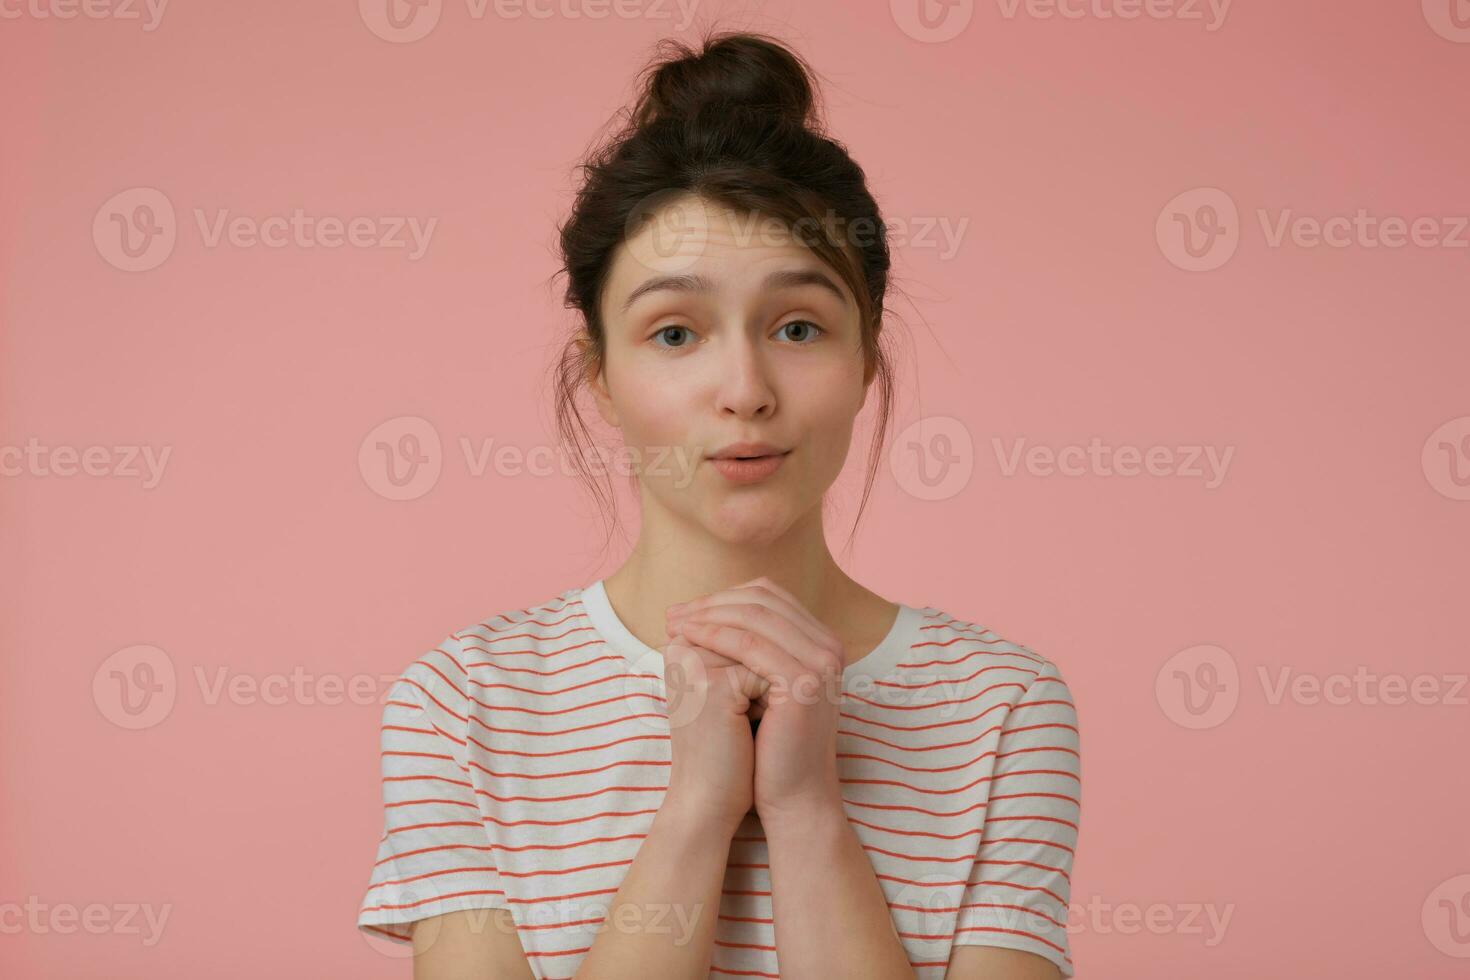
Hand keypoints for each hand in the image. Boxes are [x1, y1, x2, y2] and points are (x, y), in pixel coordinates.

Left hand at [666, 577, 847, 822]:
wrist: (793, 796)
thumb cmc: (770, 745)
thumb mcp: (762, 686)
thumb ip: (752, 647)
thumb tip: (705, 610)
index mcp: (822, 642)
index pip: (770, 596)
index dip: (725, 596)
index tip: (686, 610)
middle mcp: (830, 646)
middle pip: (763, 599)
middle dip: (713, 601)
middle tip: (674, 613)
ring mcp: (821, 662)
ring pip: (756, 616)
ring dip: (709, 613)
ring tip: (675, 623)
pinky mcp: (804, 681)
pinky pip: (751, 644)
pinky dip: (715, 635)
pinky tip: (689, 638)